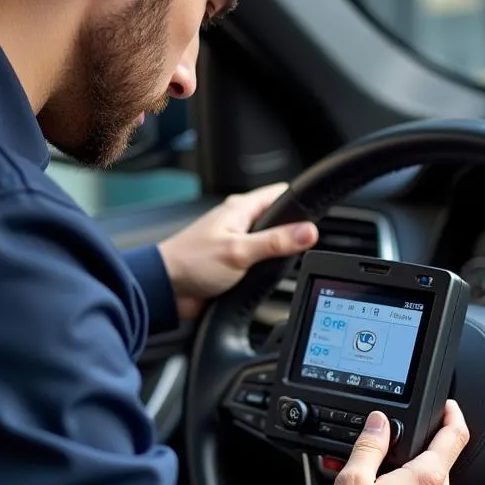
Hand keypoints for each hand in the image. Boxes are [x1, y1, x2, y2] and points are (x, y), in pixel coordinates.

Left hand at [158, 183, 317, 320]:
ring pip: (271, 243)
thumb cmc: (190, 263)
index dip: (301, 201)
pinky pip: (260, 262)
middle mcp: (240, 222)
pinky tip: (272, 276)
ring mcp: (237, 243)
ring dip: (280, 253)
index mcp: (241, 209)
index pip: (281, 194)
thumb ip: (275, 242)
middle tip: (308, 243)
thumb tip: (308, 231)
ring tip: (291, 261)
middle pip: (280, 220)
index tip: (319, 212)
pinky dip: (268, 268)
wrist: (165, 290)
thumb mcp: (239, 252)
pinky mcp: (235, 264)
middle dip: (295, 231)